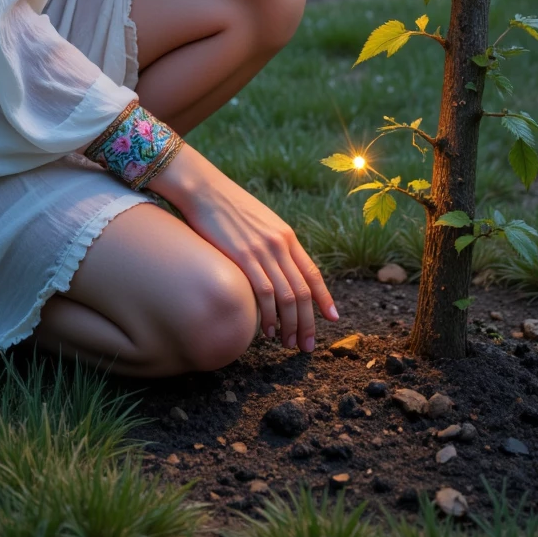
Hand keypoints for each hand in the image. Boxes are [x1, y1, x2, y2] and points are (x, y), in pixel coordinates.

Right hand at [153, 144, 337, 350]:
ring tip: (287, 343)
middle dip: (308, 322)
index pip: (312, 273)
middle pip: (303, 291)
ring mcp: (263, 251)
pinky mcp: (244, 257)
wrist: (205, 190)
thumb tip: (278, 267)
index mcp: (286, 236)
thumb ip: (272, 244)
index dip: (324, 298)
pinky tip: (267, 331)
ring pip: (287, 296)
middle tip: (306, 345)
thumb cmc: (228, 208)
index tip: (332, 319)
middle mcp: (280, 244)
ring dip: (290, 325)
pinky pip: (265, 293)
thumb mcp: (259, 223)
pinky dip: (269, 316)